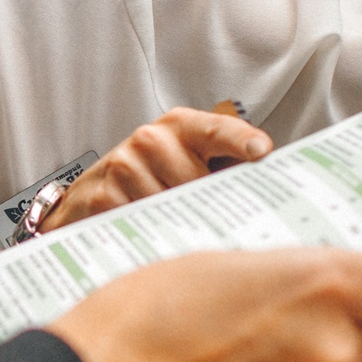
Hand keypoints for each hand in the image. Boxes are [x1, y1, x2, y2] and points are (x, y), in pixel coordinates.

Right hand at [40, 102, 271, 232]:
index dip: (240, 140)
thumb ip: (224, 169)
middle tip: (214, 221)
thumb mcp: (189, 160)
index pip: (217, 130)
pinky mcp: (104, 195)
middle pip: (197, 183)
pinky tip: (152, 232)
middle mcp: (152, 139)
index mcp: (182, 126)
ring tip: (176, 226)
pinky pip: (143, 225)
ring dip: (181, 225)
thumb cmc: (155, 177)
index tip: (261, 150)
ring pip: (172, 208)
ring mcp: (125, 165)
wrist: (93, 193)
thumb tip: (269, 189)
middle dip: (208, 206)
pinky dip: (153, 235)